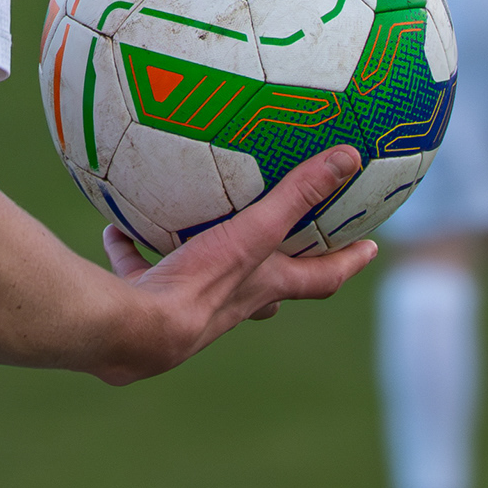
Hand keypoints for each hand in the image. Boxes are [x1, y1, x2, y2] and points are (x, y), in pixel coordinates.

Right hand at [84, 145, 376, 383]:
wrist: (136, 331)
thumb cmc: (204, 283)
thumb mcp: (256, 231)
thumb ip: (297, 193)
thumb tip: (349, 156)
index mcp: (264, 287)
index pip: (320, 278)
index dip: (348, 263)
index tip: (371, 248)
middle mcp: (231, 302)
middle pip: (266, 292)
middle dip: (279, 274)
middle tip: (289, 250)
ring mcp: (186, 307)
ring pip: (202, 280)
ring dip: (201, 257)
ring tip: (195, 227)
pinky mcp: (146, 303)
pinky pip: (139, 270)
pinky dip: (130, 250)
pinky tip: (116, 228)